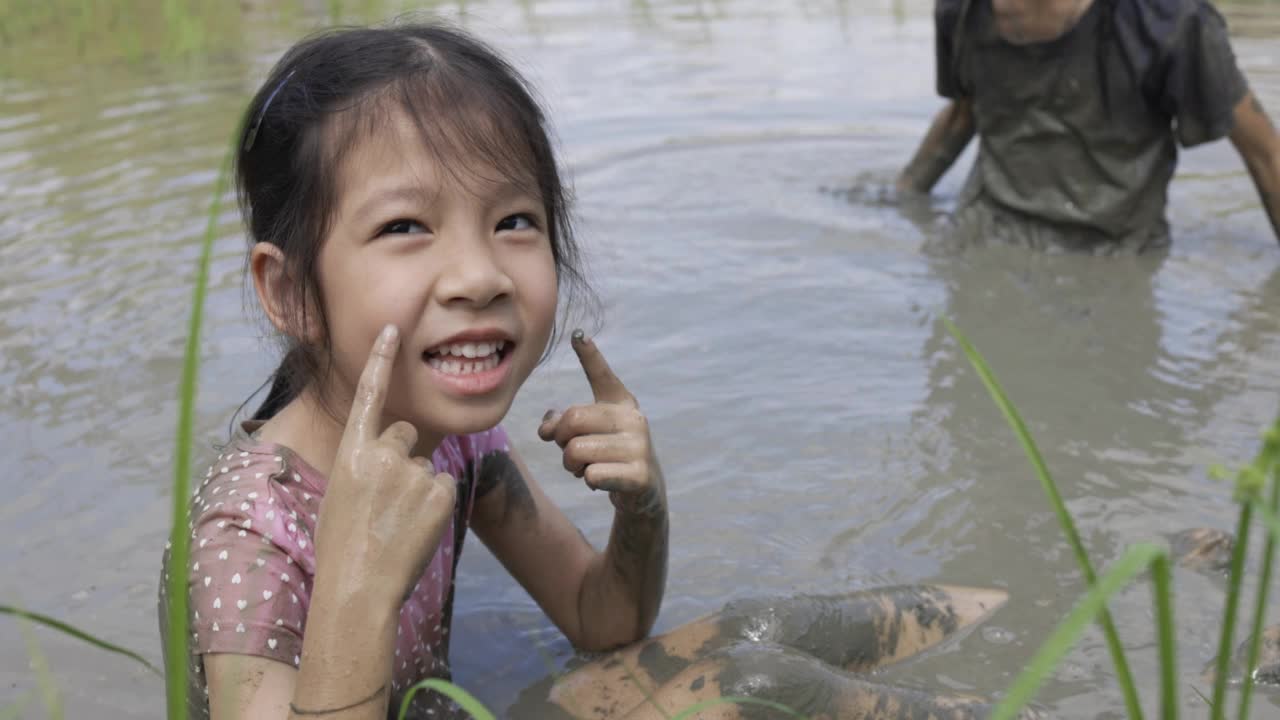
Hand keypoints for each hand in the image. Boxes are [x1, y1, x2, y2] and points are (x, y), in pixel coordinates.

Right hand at [313, 325, 456, 609]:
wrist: (357, 589)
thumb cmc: (342, 547)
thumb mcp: (340, 494)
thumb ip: (363, 466)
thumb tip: (387, 455)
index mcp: (349, 453)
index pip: (368, 395)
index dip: (382, 360)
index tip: (395, 330)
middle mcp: (381, 454)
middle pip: (407, 435)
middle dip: (404, 458)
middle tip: (387, 500)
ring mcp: (412, 472)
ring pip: (427, 467)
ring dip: (419, 490)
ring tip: (396, 524)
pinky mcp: (440, 491)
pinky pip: (445, 487)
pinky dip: (436, 506)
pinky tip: (416, 529)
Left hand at [538, 330, 663, 516]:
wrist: (641, 492)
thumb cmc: (607, 456)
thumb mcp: (584, 436)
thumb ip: (561, 425)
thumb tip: (546, 427)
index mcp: (620, 403)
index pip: (602, 376)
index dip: (589, 355)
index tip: (578, 335)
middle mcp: (633, 418)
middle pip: (572, 419)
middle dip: (561, 441)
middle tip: (572, 453)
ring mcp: (640, 446)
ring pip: (576, 451)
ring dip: (572, 466)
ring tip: (588, 468)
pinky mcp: (640, 474)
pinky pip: (591, 475)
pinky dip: (589, 482)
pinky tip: (603, 481)